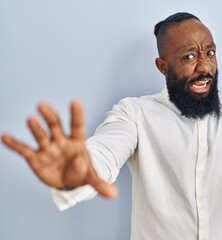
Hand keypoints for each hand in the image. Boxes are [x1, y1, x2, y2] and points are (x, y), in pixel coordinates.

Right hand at [1, 101, 116, 198]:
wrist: (68, 179)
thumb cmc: (81, 172)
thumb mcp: (91, 178)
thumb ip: (100, 184)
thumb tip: (112, 194)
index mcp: (77, 142)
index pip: (77, 126)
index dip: (76, 115)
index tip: (75, 102)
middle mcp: (61, 141)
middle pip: (56, 126)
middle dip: (50, 117)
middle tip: (43, 106)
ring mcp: (47, 148)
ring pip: (41, 135)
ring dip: (36, 128)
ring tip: (31, 119)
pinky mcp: (35, 158)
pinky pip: (24, 150)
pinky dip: (14, 144)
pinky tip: (5, 136)